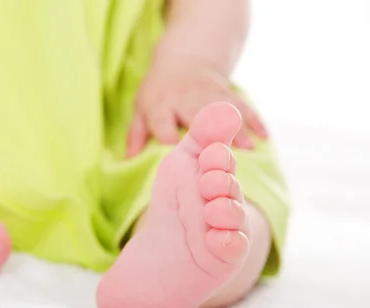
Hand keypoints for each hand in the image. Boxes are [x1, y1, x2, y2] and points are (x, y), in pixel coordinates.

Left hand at [127, 52, 267, 156]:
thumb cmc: (158, 93)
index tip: (177, 161)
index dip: (169, 141)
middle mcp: (185, 98)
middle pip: (197, 117)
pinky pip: (242, 105)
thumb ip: (136, 135)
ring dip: (237, 129)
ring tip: (249, 149)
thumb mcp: (141, 109)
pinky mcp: (227, 91)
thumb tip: (128, 159)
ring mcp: (209, 93)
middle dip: (209, 135)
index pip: (163, 124)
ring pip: (224, 111)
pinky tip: (265, 136)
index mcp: (161, 105)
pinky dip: (254, 119)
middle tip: (219, 156)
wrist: (184, 59)